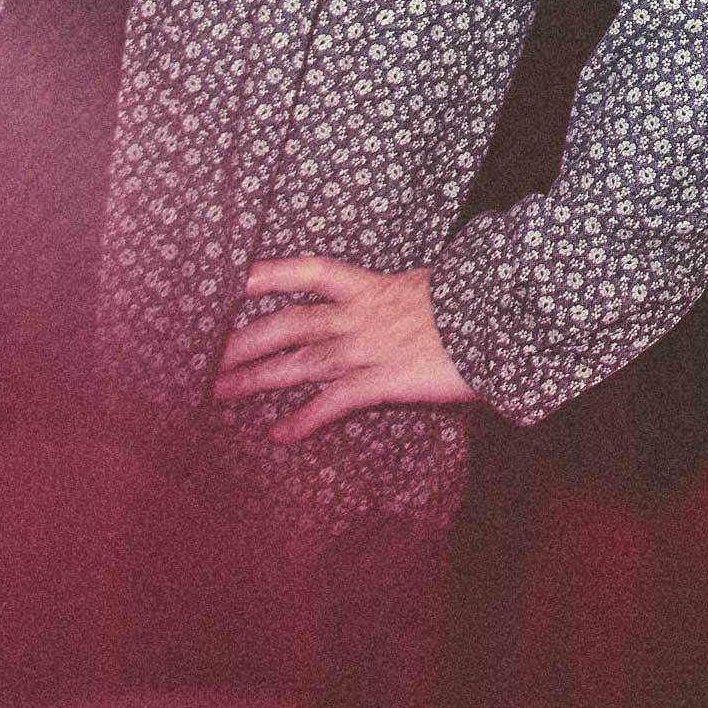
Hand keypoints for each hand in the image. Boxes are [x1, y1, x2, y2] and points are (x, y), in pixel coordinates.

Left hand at [213, 255, 476, 442]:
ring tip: (221, 393)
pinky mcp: (384, 380)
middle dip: (245, 340)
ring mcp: (368, 347)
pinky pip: (334, 402)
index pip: (309, 272)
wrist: (500, 320)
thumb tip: (392, 303)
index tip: (235, 280)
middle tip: (207, 356)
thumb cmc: (471, 304)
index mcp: (370, 286)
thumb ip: (398, 298)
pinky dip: (304, 419)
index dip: (270, 274)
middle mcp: (360, 315)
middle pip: (288, 324)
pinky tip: (280, 434)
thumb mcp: (428, 289)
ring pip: (300, 362)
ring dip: (257, 379)